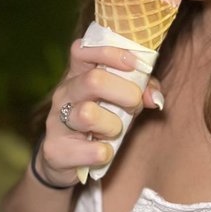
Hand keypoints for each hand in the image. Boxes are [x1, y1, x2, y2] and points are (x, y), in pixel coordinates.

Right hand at [38, 40, 162, 186]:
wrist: (66, 161)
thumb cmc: (101, 123)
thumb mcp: (121, 102)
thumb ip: (141, 91)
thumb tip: (155, 98)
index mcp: (77, 75)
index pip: (82, 50)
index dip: (112, 53)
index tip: (136, 65)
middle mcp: (63, 94)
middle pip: (93, 80)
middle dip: (124, 93)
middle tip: (133, 105)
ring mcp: (55, 121)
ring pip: (88, 115)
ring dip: (112, 126)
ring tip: (113, 132)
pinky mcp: (56, 150)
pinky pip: (92, 151)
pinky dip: (105, 153)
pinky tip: (102, 153)